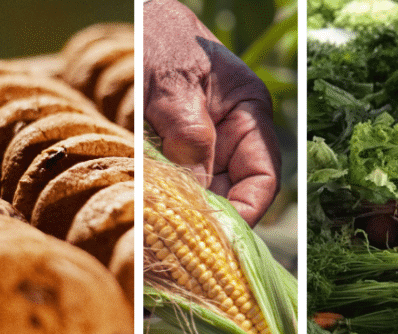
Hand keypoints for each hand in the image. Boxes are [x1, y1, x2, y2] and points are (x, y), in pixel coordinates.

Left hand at [144, 0, 280, 226]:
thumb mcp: (173, 84)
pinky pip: (171, 185)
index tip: (219, 234)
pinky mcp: (168, 152)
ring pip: (198, 194)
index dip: (246, 210)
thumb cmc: (160, 39)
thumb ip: (188, 132)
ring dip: (181, 214)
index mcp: (247, 115)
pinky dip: (160, 202)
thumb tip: (196, 189)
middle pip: (229, 193)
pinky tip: (146, 215)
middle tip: (178, 246)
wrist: (135, 19)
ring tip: (159, 237)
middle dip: (208, 219)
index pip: (263, 177)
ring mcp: (199, 146)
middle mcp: (228, 136)